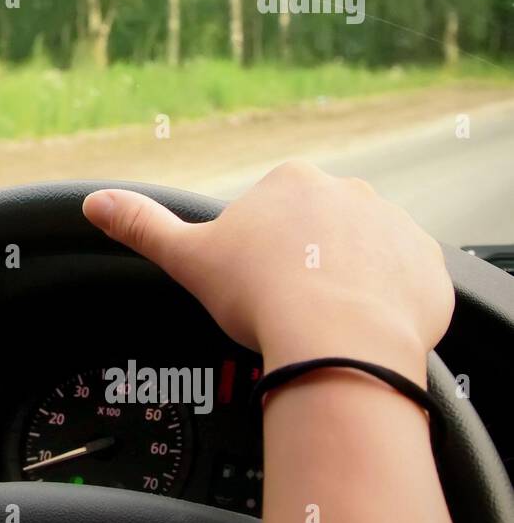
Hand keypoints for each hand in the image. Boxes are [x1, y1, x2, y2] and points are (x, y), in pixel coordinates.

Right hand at [81, 161, 452, 381]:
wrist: (338, 341)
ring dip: (347, 281)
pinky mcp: (429, 266)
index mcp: (291, 182)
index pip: (273, 211)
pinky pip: (405, 281)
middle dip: (306, 262)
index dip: (260, 251)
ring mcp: (395, 227)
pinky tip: (361, 328)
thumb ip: (141, 226)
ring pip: (363, 254)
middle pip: (319, 230)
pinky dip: (386, 302)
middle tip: (288, 306)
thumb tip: (94, 202)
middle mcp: (349, 192)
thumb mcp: (188, 259)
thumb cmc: (262, 297)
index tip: (257, 283)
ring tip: (325, 323)